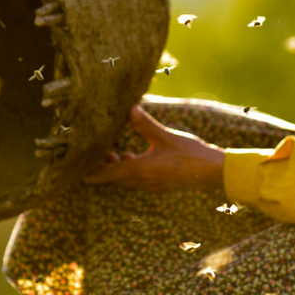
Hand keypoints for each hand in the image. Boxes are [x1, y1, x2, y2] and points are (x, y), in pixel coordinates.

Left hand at [84, 105, 225, 192]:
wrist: (213, 172)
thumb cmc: (189, 154)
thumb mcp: (165, 136)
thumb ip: (145, 125)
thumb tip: (129, 109)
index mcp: (141, 170)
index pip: (111, 173)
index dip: (96, 173)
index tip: (82, 175)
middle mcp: (144, 181)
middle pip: (118, 176)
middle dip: (106, 167)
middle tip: (98, 154)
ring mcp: (154, 185)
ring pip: (130, 178)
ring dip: (121, 168)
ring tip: (116, 153)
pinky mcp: (163, 184)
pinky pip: (141, 179)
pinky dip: (134, 170)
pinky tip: (138, 158)